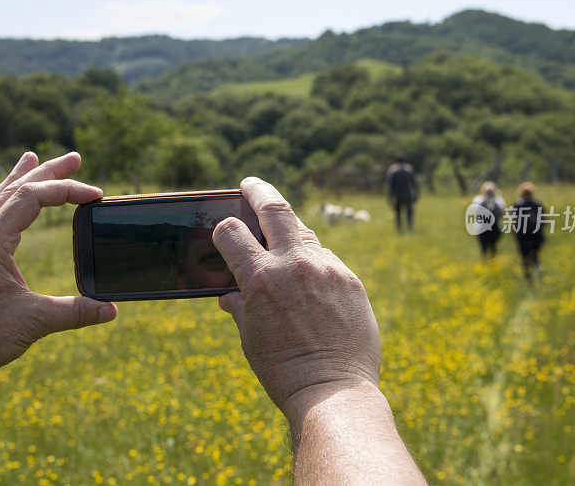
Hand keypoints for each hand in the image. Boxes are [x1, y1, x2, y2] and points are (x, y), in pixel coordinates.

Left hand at [0, 152, 117, 376]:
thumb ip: (75, 312)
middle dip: (48, 171)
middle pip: (15, 188)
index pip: (33, 198)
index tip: (96, 197)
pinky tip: (5, 201)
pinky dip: (3, 199)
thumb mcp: (34, 322)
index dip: (68, 191)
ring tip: (32, 159)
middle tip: (75, 158)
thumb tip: (112, 309)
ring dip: (20, 177)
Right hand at [212, 177, 380, 424]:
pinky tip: (311, 283)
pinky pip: (327, 260)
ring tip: (284, 242)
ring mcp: (327, 268)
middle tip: (250, 185)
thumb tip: (227, 295)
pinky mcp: (350, 279)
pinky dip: (314, 263)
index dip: (224, 229)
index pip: (232, 231)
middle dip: (258, 190)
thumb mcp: (251, 338)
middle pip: (275, 208)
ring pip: (305, 233)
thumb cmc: (284, 370)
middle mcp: (294, 264)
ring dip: (290, 233)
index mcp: (260, 279)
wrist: (333, 390)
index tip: (225, 230)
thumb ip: (239, 307)